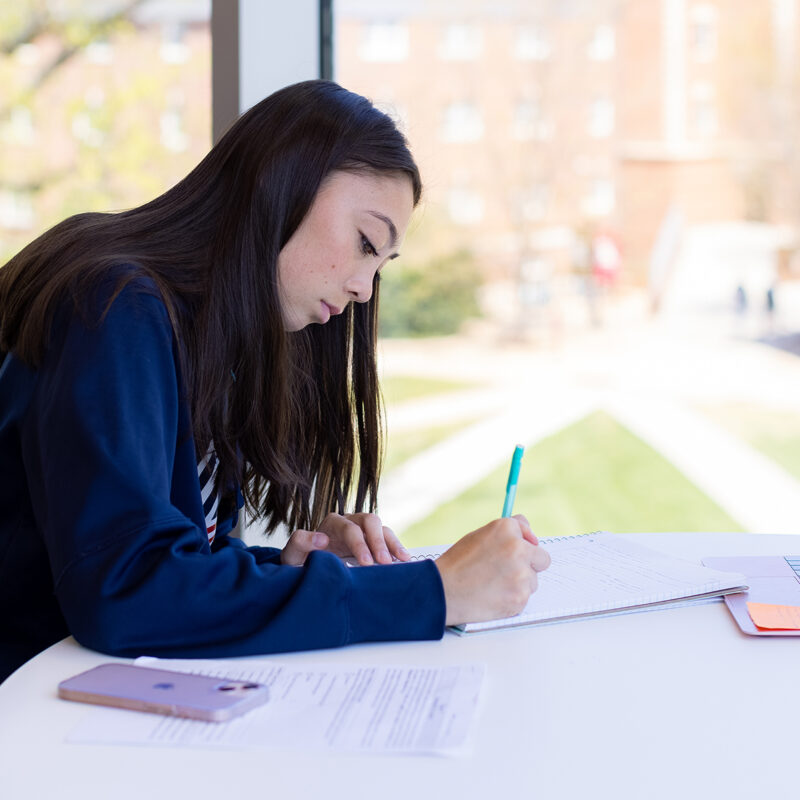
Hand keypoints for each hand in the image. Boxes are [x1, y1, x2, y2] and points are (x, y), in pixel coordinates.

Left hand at [281, 512, 409, 565]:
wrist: (305, 568)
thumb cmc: (299, 562)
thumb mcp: (292, 554)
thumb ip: (301, 543)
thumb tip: (322, 538)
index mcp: (332, 523)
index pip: (350, 528)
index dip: (360, 544)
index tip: (366, 563)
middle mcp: (350, 522)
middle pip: (370, 521)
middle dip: (378, 542)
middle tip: (385, 563)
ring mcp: (363, 532)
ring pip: (382, 529)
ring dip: (393, 544)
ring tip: (404, 560)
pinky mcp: (371, 544)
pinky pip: (388, 541)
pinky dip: (397, 549)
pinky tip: (405, 562)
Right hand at [434, 514, 550, 626]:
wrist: (443, 591)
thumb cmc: (458, 563)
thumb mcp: (479, 536)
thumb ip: (508, 532)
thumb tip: (533, 537)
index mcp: (506, 529)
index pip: (531, 535)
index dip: (523, 545)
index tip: (512, 552)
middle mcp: (518, 549)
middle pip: (543, 559)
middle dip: (530, 565)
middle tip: (507, 571)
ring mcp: (521, 575)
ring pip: (533, 581)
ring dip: (519, 583)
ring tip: (493, 584)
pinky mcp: (520, 598)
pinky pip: (524, 598)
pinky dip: (512, 599)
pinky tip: (493, 596)